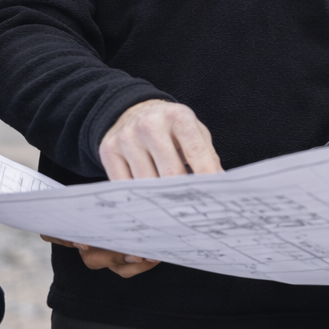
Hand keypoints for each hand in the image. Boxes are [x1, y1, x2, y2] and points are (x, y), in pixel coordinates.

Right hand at [38, 100, 222, 279]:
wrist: (132, 110)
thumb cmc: (169, 128)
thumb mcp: (193, 131)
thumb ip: (206, 156)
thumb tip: (220, 186)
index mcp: (177, 117)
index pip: (196, 152)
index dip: (208, 178)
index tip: (216, 200)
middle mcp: (150, 125)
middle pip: (170, 172)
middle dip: (184, 196)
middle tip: (194, 217)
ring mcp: (127, 137)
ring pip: (146, 183)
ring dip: (160, 202)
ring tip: (173, 217)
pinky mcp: (108, 150)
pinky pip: (123, 186)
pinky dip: (137, 200)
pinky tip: (148, 209)